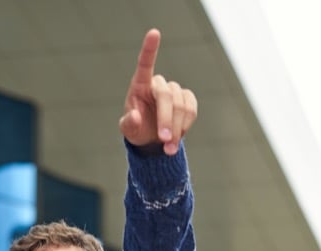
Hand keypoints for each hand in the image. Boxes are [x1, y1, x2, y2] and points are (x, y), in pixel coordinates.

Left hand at [119, 28, 197, 155]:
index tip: (154, 32)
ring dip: (176, 129)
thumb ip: (129, 123)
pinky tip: (177, 138)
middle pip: (166, 95)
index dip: (150, 48)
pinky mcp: (188, 99)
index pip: (145, 63)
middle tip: (164, 140)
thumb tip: (135, 115)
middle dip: (166, 119)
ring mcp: (174, 90)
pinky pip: (191, 110)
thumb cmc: (137, 129)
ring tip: (168, 148)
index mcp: (140, 84)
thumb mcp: (128, 130)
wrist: (153, 139)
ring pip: (181, 105)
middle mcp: (158, 83)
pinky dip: (185, 126)